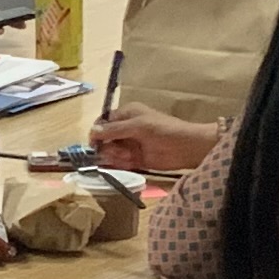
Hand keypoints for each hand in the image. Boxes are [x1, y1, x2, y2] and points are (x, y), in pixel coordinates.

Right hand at [92, 104, 220, 173]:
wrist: (186, 147)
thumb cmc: (163, 130)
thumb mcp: (138, 126)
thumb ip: (115, 129)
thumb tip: (92, 131)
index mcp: (127, 114)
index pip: (104, 121)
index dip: (97, 132)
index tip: (93, 144)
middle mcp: (127, 128)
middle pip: (106, 139)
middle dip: (107, 146)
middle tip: (117, 151)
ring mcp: (131, 144)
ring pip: (112, 151)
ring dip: (115, 156)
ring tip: (128, 156)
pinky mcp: (136, 159)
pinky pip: (121, 162)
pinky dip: (121, 164)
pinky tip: (129, 162)